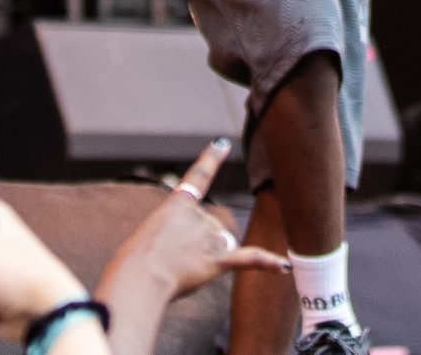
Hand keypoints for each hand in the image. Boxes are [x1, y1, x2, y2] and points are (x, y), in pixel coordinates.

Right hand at [100, 143, 289, 303]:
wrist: (140, 276)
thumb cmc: (136, 262)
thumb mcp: (149, 238)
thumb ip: (177, 240)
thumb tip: (204, 254)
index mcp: (177, 205)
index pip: (197, 177)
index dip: (211, 159)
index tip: (222, 143)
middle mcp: (198, 215)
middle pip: (208, 231)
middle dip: (195, 248)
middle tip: (169, 260)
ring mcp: (209, 236)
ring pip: (218, 249)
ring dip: (203, 262)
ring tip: (179, 271)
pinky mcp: (217, 260)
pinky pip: (248, 260)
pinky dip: (267, 264)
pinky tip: (284, 267)